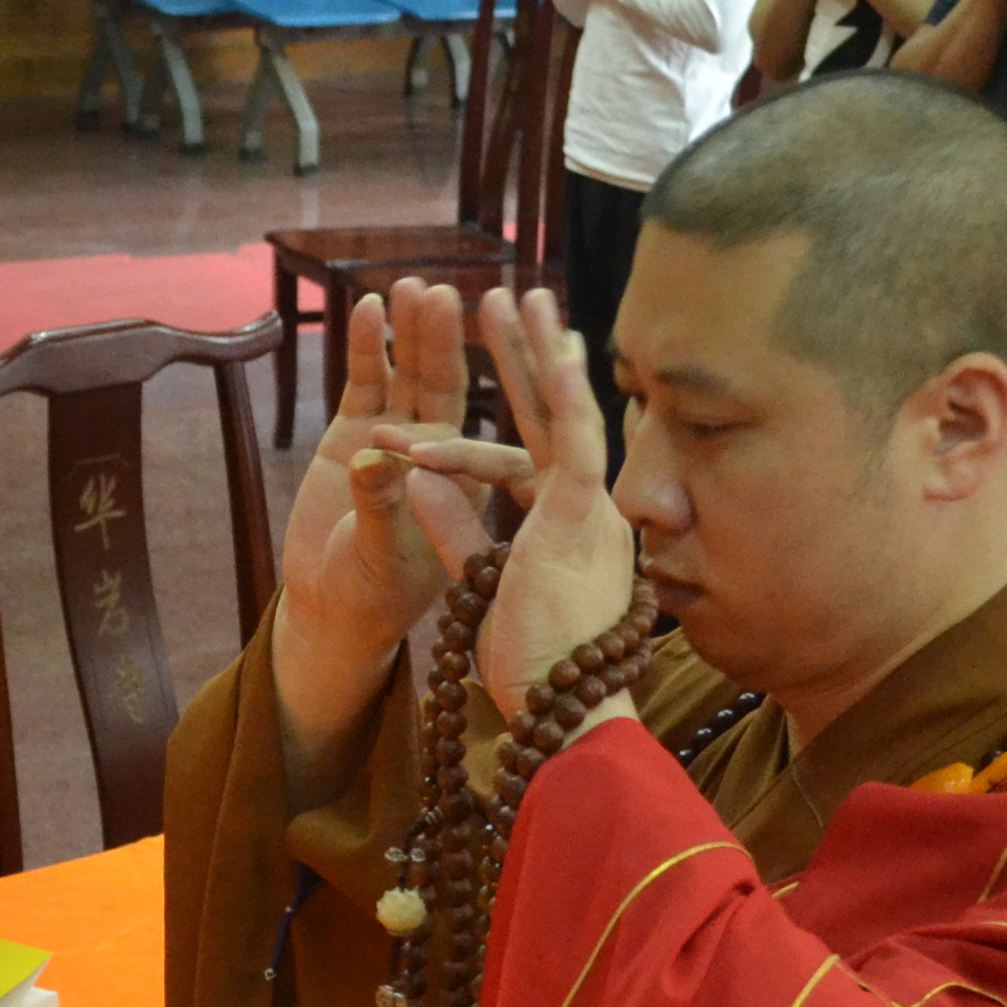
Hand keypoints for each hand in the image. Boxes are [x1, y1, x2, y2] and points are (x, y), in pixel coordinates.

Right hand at [281, 279, 493, 675]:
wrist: (333, 608)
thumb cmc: (376, 596)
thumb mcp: (385, 562)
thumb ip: (379, 511)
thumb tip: (369, 459)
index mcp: (472, 485)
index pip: (487, 428)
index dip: (492, 396)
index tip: (504, 354)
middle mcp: (442, 453)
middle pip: (451, 385)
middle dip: (451, 340)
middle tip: (453, 293)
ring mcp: (398, 439)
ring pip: (410, 375)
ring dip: (413, 332)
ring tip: (413, 287)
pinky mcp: (353, 434)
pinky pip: (365, 383)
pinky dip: (365, 347)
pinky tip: (368, 308)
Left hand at [390, 287, 638, 707]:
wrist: (560, 710)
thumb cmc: (529, 661)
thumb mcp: (479, 582)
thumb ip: (455, 529)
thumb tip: (420, 479)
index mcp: (559, 525)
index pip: (522, 455)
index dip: (484, 424)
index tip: (440, 404)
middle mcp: (581, 508)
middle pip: (546, 416)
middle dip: (524, 355)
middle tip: (510, 296)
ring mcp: (587, 509)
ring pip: (563, 412)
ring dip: (538, 352)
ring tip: (518, 296)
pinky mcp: (580, 516)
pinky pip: (573, 442)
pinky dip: (565, 392)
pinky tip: (555, 345)